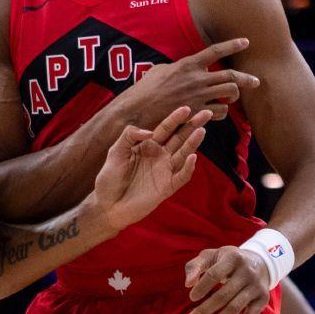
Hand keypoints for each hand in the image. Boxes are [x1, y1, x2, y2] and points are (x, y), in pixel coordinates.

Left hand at [88, 106, 210, 236]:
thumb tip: (150, 132)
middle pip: (180, 138)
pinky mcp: (167, 188)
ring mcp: (165, 172)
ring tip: (201, 131)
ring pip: (183, 154)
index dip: (176, 119)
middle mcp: (160, 156)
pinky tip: (192, 157)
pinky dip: (188, 168)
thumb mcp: (116, 151)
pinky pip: (181, 176)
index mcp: (148, 146)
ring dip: (193, 143)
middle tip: (207, 113)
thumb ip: (129, 136)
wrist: (107, 204)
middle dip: (192, 126)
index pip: (165, 129)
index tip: (186, 108)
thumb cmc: (110, 177)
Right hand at [126, 38, 259, 124]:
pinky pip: (220, 111)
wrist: (138, 111)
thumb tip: (178, 68)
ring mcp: (199, 96)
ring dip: (234, 96)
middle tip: (255, 81)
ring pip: (229, 93)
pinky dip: (221, 112)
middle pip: (231, 75)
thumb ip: (175, 68)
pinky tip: (217, 112)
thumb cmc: (144, 91)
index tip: (246, 41)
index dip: (233, 45)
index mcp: (187, 65)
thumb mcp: (158, 71)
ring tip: (232, 99)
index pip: (215, 51)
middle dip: (247, 79)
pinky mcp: (197, 112)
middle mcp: (197, 79)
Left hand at [185, 245, 270, 313]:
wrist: (260, 262)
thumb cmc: (226, 260)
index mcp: (232, 258)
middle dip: (205, 310)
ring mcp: (256, 287)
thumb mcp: (210, 256)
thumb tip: (188, 284)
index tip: (191, 298)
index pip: (214, 275)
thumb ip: (194, 266)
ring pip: (235, 309)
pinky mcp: (263, 299)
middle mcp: (247, 272)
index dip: (202, 287)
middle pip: (224, 295)